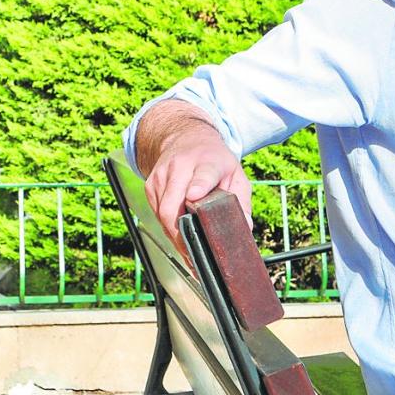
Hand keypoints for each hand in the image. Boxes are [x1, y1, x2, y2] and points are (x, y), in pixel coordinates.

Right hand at [141, 115, 251, 247]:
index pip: (202, 175)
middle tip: (194, 255)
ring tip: (190, 252)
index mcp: (207, 162)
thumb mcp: (235, 175)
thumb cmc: (214, 160)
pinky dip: (168, 228)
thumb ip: (242, 202)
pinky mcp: (150, 185)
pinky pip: (156, 214)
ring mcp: (161, 176)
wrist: (187, 139)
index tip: (194, 195)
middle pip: (172, 205)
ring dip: (175, 236)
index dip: (198, 186)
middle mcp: (180, 167)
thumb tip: (244, 228)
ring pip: (162, 214)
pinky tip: (180, 235)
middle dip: (181, 234)